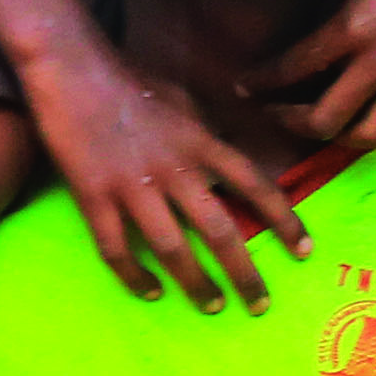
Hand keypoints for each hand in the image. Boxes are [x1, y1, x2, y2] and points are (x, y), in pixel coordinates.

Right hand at [28, 41, 301, 314]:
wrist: (71, 69)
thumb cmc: (129, 81)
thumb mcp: (183, 102)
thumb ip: (207, 133)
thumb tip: (229, 154)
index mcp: (201, 143)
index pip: (255, 186)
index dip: (285, 220)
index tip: (305, 250)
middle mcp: (175, 169)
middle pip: (220, 230)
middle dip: (245, 273)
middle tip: (260, 304)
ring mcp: (133, 186)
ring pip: (173, 249)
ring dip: (197, 284)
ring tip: (213, 306)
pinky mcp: (94, 197)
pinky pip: (116, 249)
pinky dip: (135, 277)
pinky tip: (151, 293)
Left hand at [257, 0, 375, 162]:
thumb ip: (327, 15)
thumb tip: (294, 40)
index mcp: (351, 28)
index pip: (290, 70)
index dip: (258, 82)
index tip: (243, 85)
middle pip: (325, 121)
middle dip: (289, 122)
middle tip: (274, 112)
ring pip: (370, 135)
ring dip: (338, 137)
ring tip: (323, 125)